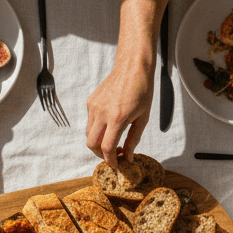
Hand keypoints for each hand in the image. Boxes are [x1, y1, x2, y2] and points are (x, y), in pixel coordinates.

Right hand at [86, 49, 155, 164]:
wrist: (132, 67)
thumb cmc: (142, 91)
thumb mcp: (143, 118)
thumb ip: (134, 139)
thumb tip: (129, 157)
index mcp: (118, 118)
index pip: (107, 147)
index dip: (111, 160)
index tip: (116, 165)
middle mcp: (102, 113)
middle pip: (92, 144)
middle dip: (100, 154)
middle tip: (113, 155)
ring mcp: (94, 107)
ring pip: (89, 134)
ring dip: (98, 142)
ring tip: (113, 139)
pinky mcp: (90, 102)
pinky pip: (90, 121)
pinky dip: (98, 128)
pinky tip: (110, 122)